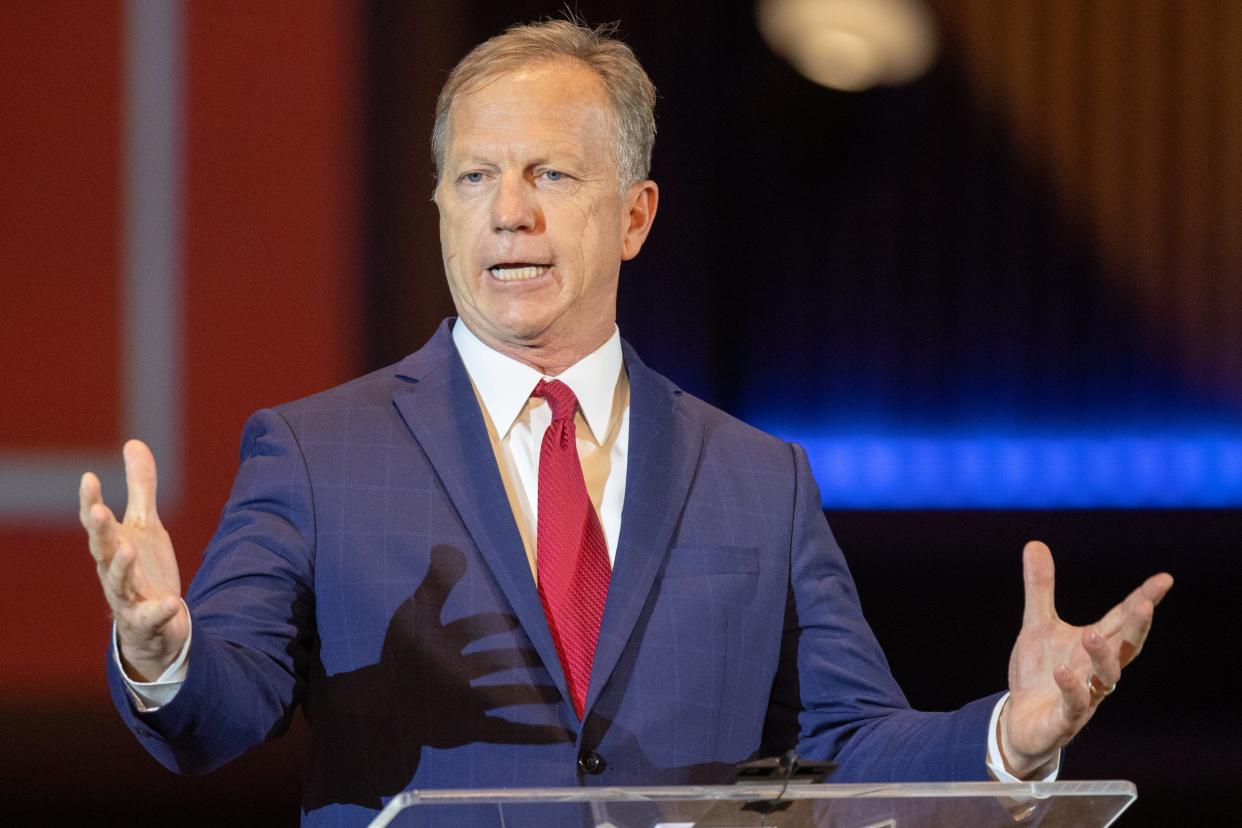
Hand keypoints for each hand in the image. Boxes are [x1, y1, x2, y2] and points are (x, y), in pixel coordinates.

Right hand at [79, 439, 188, 680]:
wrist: (155, 622)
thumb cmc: (144, 568)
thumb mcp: (145, 525)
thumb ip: (140, 487)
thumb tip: (133, 442)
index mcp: (113, 546)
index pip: (97, 523)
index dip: (90, 501)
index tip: (88, 477)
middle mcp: (114, 571)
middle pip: (101, 550)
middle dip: (99, 531)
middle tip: (97, 512)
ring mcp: (128, 597)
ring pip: (120, 583)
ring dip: (122, 567)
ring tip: (128, 550)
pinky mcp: (147, 621)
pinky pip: (152, 617)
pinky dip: (160, 611)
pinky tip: (171, 603)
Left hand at [999, 540, 1172, 776]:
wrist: (1021, 722)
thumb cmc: (1040, 673)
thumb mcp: (1037, 625)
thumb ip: (1040, 588)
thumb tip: (1035, 542)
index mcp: (1095, 646)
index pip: (1123, 620)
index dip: (1143, 600)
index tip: (1164, 579)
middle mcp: (1096, 670)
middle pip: (1125, 648)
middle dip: (1136, 628)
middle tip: (1144, 604)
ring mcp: (1085, 696)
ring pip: (1106, 678)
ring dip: (1103, 657)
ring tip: (1090, 634)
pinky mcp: (1064, 719)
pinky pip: (1074, 705)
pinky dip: (1072, 688)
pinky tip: (1063, 671)